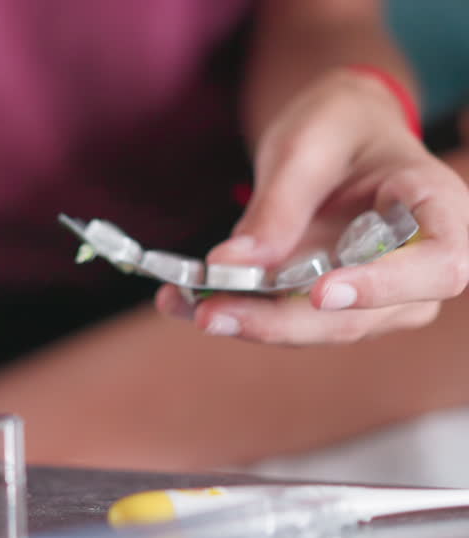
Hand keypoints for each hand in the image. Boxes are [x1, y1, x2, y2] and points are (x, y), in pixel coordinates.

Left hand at [156, 69, 468, 344]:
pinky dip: (234, 312)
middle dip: (280, 322)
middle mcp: (418, 265)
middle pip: (361, 316)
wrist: (336, 134)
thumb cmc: (339, 126)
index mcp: (437, 208)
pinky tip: (179, 300)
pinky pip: (285, 320)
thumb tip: (232, 264)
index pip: (440, 265)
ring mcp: (377, 296)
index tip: (323, 292)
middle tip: (210, 312)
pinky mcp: (330, 306)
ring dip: (247, 323)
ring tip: (180, 301)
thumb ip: (279, 204)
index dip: (386, 286)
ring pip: (316, 329)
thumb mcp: (307, 144)